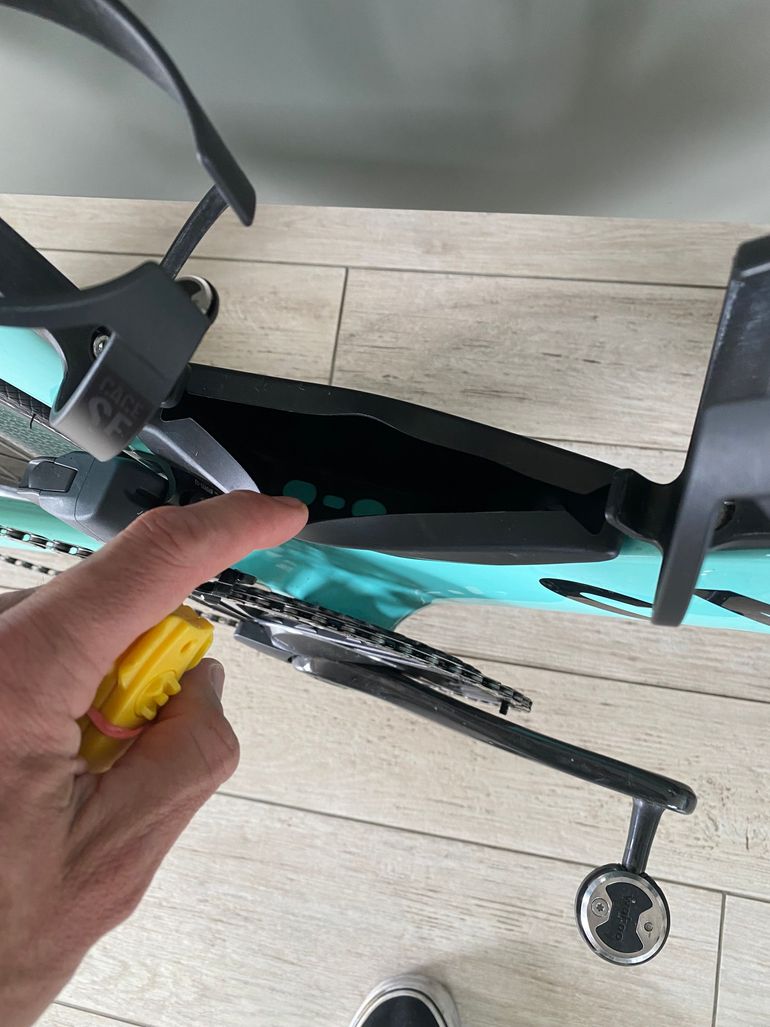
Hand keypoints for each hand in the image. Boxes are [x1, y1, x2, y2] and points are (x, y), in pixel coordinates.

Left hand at [0, 491, 306, 1025]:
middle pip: (107, 598)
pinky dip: (63, 691)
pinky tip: (38, 763)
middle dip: (147, 660)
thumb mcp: (119, 855)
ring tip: (66, 778)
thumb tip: (204, 683)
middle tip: (129, 748)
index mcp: (13, 678)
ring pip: (72, 624)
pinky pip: (38, 644)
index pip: (149, 561)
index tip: (277, 517)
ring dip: (98, 685)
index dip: (228, 526)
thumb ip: (191, 750)